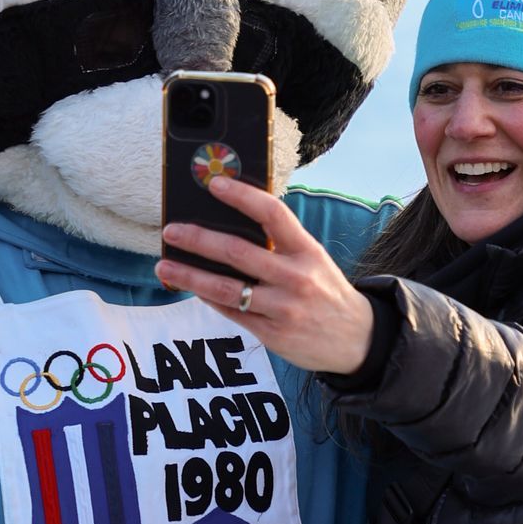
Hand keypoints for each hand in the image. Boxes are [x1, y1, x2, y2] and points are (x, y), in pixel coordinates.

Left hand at [157, 179, 376, 377]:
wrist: (358, 340)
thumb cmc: (325, 290)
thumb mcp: (313, 259)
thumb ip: (279, 243)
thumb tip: (228, 223)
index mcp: (307, 250)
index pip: (272, 213)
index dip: (241, 196)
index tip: (214, 183)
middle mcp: (296, 278)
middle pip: (238, 253)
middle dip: (198, 239)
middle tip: (171, 230)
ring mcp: (283, 309)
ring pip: (226, 289)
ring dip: (190, 275)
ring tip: (164, 265)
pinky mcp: (273, 335)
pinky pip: (231, 312)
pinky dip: (208, 298)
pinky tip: (190, 286)